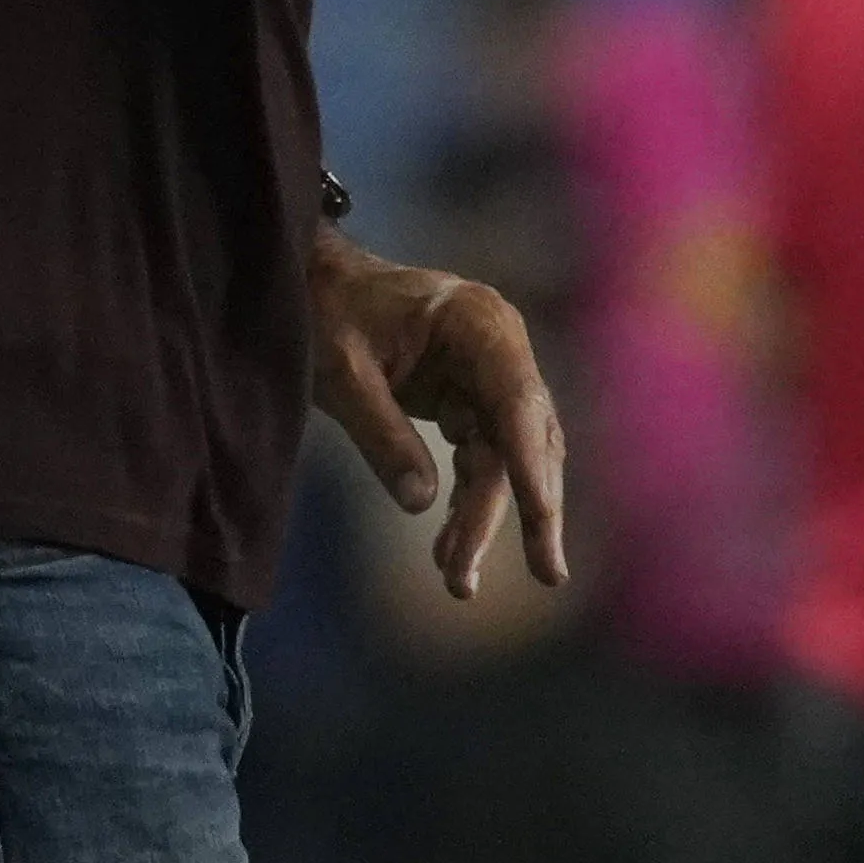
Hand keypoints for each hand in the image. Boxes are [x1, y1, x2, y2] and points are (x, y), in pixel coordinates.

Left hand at [309, 231, 568, 601]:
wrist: (316, 282)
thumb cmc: (327, 311)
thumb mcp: (341, 372)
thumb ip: (381, 434)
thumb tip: (421, 505)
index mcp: (477, 322)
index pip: (516, 399)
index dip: (531, 460)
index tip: (543, 515)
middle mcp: (499, 346)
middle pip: (525, 436)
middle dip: (532, 508)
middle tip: (546, 574)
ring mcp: (488, 373)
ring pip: (507, 457)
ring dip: (488, 517)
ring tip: (458, 580)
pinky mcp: (470, 397)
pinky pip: (482, 458)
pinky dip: (467, 503)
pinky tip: (450, 548)